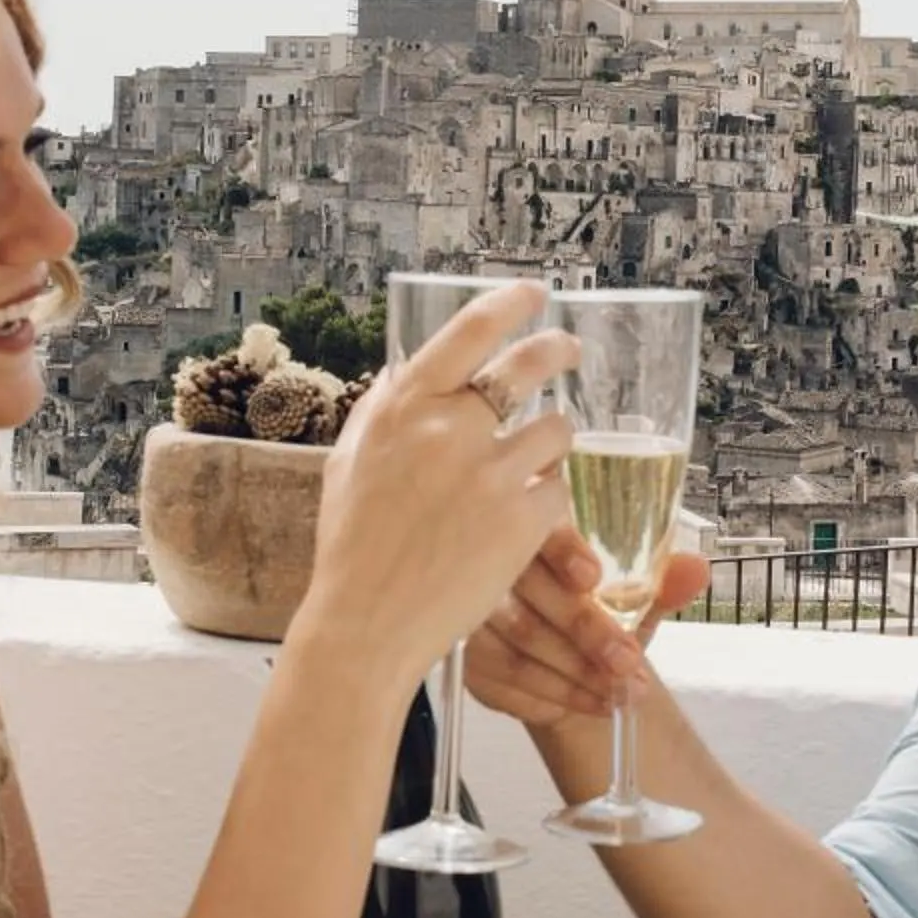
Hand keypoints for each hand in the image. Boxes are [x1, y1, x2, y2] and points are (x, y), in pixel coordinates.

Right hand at [288, 283, 577, 684]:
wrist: (367, 624)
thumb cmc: (352, 548)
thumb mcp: (348, 464)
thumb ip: (379, 412)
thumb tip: (401, 371)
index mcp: (405, 407)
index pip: (470, 330)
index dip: (511, 303)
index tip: (534, 293)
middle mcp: (450, 429)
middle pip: (528, 365)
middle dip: (558, 349)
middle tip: (569, 350)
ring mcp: (490, 474)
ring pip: (555, 431)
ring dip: (551, 442)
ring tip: (535, 462)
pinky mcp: (523, 521)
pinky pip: (557, 491)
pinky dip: (546, 501)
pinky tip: (522, 520)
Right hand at [465, 529, 710, 723]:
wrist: (562, 657)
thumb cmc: (592, 610)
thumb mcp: (633, 594)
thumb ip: (663, 580)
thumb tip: (696, 570)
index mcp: (537, 529)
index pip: (540, 530)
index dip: (564, 551)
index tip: (592, 578)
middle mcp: (494, 563)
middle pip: (531, 593)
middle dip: (586, 632)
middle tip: (629, 662)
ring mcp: (472, 610)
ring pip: (519, 642)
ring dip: (575, 673)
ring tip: (620, 693)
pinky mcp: (467, 654)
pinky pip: (506, 678)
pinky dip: (553, 696)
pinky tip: (590, 703)